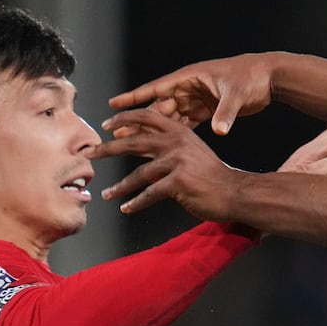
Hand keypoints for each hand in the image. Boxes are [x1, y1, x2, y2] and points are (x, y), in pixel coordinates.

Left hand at [93, 108, 246, 217]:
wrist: (235, 192)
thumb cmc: (213, 176)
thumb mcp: (192, 152)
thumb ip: (168, 146)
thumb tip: (139, 146)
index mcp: (180, 132)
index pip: (146, 117)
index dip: (124, 119)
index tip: (107, 126)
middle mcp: (176, 144)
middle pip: (134, 142)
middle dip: (108, 149)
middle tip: (90, 155)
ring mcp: (177, 163)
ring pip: (139, 174)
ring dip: (120, 186)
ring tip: (107, 194)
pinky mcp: (178, 184)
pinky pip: (150, 194)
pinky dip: (136, 202)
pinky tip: (126, 208)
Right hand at [108, 53, 278, 134]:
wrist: (268, 77)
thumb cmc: (251, 79)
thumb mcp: (237, 95)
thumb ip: (226, 114)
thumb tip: (220, 131)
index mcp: (190, 78)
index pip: (155, 88)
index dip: (133, 97)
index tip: (113, 104)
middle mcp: (189, 88)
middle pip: (158, 106)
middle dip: (138, 120)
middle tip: (118, 135)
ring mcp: (196, 99)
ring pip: (169, 117)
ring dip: (152, 130)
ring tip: (133, 143)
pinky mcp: (207, 109)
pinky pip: (185, 123)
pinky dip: (173, 133)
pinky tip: (161, 147)